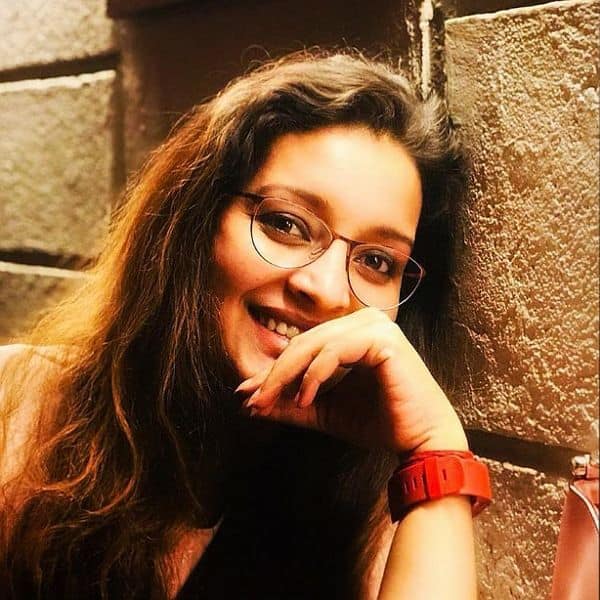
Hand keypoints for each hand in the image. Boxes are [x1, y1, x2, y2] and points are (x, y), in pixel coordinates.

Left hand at [236, 307, 467, 453]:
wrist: (421, 440)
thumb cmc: (379, 422)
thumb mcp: (324, 411)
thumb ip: (290, 404)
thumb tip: (249, 402)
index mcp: (352, 332)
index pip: (302, 346)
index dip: (272, 372)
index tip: (247, 397)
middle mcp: (364, 321)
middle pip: (303, 343)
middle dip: (273, 375)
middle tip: (252, 401)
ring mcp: (375, 326)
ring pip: (313, 345)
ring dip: (287, 375)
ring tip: (271, 402)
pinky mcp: (382, 338)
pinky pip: (334, 352)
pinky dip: (314, 375)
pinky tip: (305, 398)